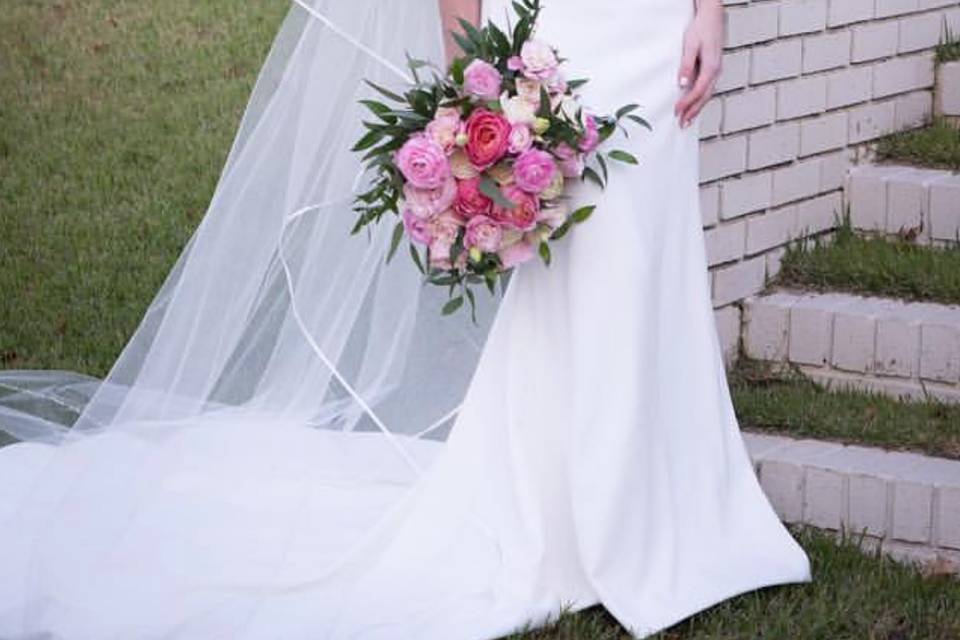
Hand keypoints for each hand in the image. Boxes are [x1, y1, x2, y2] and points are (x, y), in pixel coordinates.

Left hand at [674, 0, 723, 128]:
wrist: (712, 17)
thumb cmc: (701, 29)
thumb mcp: (690, 45)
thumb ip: (687, 65)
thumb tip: (682, 84)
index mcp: (711, 67)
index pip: (698, 91)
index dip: (687, 103)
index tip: (677, 112)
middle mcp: (716, 71)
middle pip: (705, 97)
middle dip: (693, 112)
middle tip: (683, 125)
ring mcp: (716, 71)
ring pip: (707, 94)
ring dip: (697, 108)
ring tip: (687, 120)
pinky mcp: (713, 69)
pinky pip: (707, 88)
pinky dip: (700, 99)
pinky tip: (694, 105)